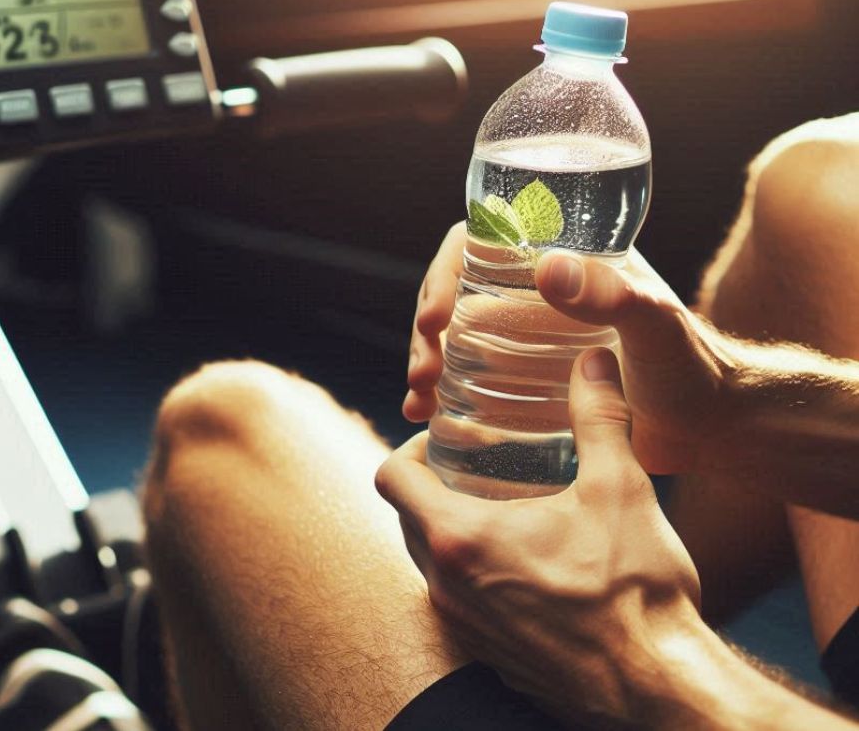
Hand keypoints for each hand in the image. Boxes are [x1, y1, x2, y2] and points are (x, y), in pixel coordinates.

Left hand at [380, 349, 701, 723]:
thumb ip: (598, 417)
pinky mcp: (485, 651)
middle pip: (405, 518)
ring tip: (502, 507)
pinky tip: (525, 560)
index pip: (390, 478)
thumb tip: (594, 361)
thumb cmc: (635, 590)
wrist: (658, 686)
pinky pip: (456, 599)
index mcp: (460, 538)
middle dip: (431, 486)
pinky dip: (471, 571)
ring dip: (449, 529)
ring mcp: (462, 624)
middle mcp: (446, 585)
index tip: (447, 439)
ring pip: (428, 561)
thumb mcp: (619, 489)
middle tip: (478, 465)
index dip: (409, 447)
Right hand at [406, 223, 738, 474]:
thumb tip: (545, 267)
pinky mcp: (527, 383)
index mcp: (564, 260)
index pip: (484, 244)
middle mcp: (539, 294)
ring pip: (456, 338)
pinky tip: (426, 418)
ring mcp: (529, 339)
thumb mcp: (656, 324)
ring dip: (427, 363)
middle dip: (427, 330)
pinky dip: (442, 396)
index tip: (436, 319)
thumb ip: (613, 294)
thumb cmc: (694, 366)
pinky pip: (470, 379)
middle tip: (424, 372)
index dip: (446, 273)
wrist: (712, 427)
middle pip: (458, 294)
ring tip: (417, 402)